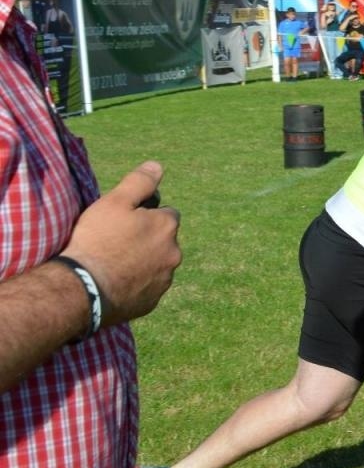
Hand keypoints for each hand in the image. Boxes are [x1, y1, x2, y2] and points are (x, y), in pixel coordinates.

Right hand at [61, 162, 181, 327]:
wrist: (85, 287)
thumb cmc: (98, 240)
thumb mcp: (115, 202)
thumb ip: (139, 183)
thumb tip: (157, 166)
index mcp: (167, 227)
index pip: (167, 213)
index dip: (145, 215)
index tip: (125, 220)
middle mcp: (174, 254)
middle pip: (163, 240)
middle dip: (147, 238)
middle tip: (116, 241)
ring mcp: (165, 280)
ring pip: (157, 264)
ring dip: (143, 261)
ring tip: (114, 262)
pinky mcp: (153, 301)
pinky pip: (147, 286)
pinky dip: (136, 282)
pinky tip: (115, 280)